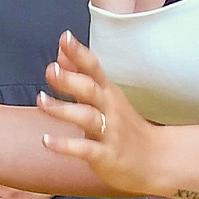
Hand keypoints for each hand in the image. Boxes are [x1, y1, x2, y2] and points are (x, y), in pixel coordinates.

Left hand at [35, 31, 160, 195]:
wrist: (157, 160)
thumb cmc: (124, 126)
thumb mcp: (104, 97)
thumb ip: (80, 75)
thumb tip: (61, 52)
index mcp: (107, 92)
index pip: (93, 68)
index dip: (79, 53)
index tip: (65, 37)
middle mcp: (109, 109)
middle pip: (91, 90)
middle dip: (71, 79)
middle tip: (51, 69)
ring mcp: (110, 132)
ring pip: (87, 117)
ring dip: (64, 109)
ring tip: (41, 100)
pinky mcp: (107, 155)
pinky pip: (86, 149)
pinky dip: (66, 145)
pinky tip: (47, 141)